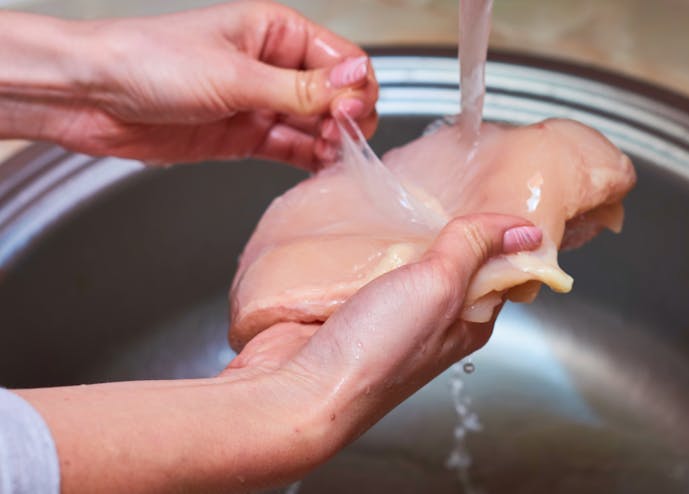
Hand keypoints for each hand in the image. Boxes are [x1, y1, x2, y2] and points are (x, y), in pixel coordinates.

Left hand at [0, 2, 377, 167]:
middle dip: (347, 118)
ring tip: (333, 158)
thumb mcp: (234, 75)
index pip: (342, 59)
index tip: (349, 114)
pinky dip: (311, 160)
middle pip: (336, 95)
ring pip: (318, 125)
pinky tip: (321, 168)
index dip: (354, 88)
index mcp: (275, 31)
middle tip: (342, 139)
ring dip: (333, 143)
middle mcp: (273, 66)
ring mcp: (261, 103)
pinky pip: (293, 148)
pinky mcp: (246, 136)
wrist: (93, 97)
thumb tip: (356, 80)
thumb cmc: (148, 61)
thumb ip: (300, 87)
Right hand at [222, 215, 542, 464]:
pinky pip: (367, 268)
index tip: (491, 189)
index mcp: (468, 322)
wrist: (299, 388)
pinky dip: (367, 248)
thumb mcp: (441, 288)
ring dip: (401, 235)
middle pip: (450, 260)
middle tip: (438, 183)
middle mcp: (433, 321)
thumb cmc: (377, 349)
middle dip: (444, 225)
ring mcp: (390, 315)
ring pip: (406, 261)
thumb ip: (475, 250)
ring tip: (399, 195)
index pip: (497, 268)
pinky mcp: (352, 309)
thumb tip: (526, 230)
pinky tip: (362, 225)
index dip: (497, 231)